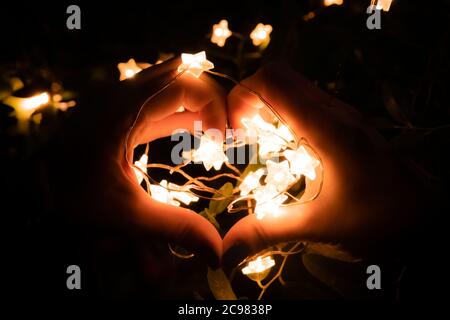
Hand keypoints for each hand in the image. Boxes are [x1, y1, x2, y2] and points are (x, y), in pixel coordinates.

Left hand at [47, 58, 225, 265]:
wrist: (31, 188)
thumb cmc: (72, 196)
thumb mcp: (125, 215)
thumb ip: (174, 227)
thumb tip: (217, 250)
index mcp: (127, 109)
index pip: (187, 86)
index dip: (216, 107)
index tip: (226, 139)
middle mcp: (124, 94)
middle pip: (183, 79)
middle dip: (210, 105)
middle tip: (226, 136)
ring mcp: (119, 99)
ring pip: (171, 88)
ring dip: (196, 109)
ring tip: (215, 136)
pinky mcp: (118, 110)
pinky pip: (158, 100)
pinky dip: (181, 114)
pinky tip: (194, 134)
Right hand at [224, 64, 424, 259]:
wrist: (428, 220)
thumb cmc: (380, 220)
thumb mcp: (320, 227)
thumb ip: (269, 231)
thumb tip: (226, 250)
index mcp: (326, 128)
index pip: (272, 82)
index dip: (242, 97)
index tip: (233, 132)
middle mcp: (335, 112)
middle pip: (280, 78)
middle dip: (250, 102)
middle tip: (241, 138)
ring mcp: (344, 115)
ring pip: (294, 89)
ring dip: (267, 108)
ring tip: (258, 144)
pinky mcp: (349, 125)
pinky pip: (307, 104)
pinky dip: (285, 116)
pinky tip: (285, 150)